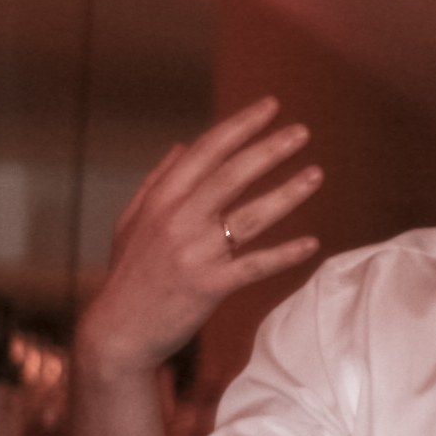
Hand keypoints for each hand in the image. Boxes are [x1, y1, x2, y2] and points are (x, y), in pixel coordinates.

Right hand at [77, 98, 324, 377]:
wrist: (118, 330)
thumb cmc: (129, 274)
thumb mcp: (132, 221)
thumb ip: (157, 180)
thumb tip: (182, 145)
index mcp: (161, 199)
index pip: (206, 151)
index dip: (240, 126)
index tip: (270, 106)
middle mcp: (177, 220)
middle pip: (231, 174)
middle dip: (269, 149)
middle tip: (302, 131)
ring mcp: (194, 253)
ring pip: (249, 216)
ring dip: (287, 193)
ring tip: (316, 174)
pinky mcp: (208, 286)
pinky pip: (254, 266)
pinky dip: (283, 255)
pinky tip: (311, 243)